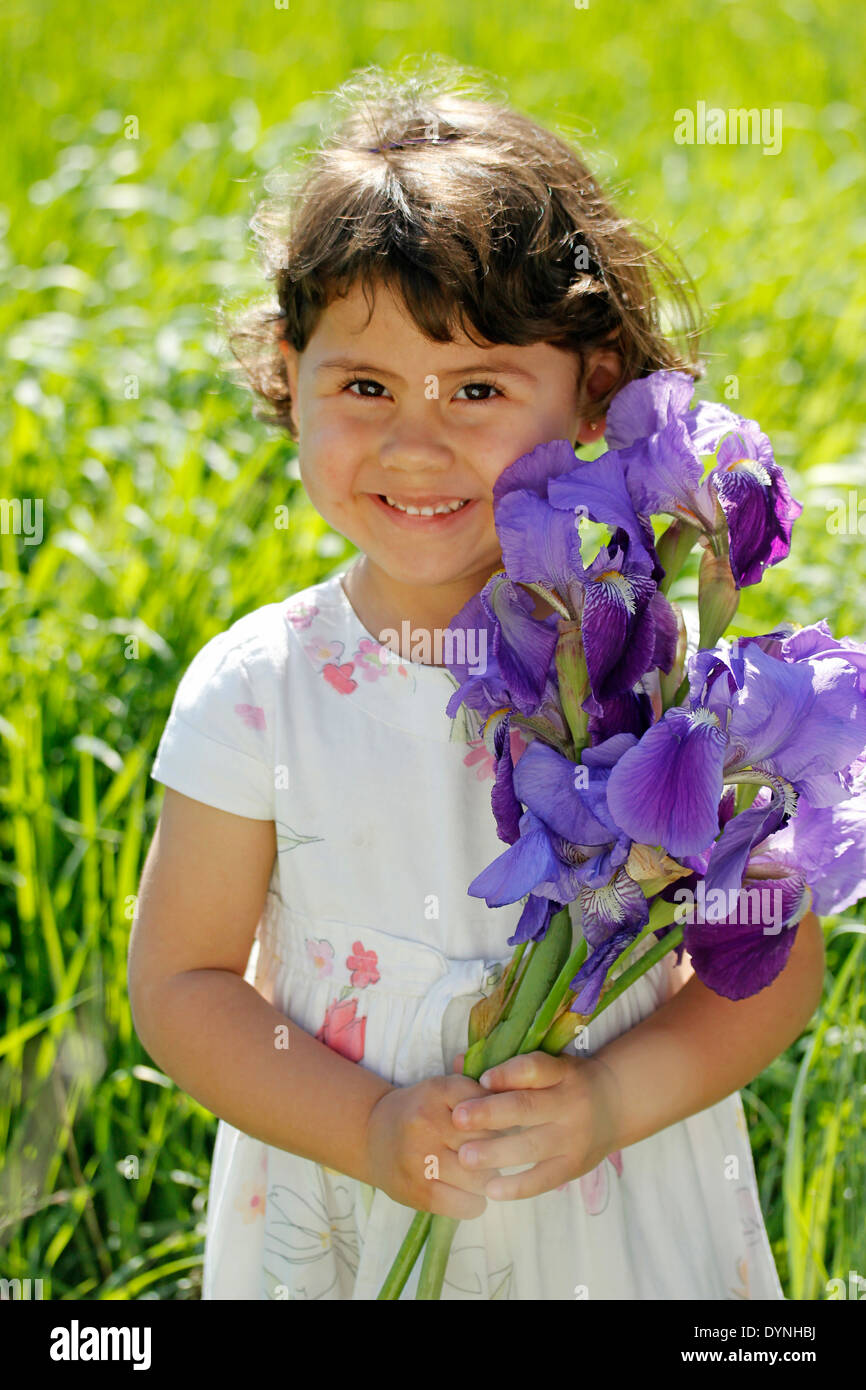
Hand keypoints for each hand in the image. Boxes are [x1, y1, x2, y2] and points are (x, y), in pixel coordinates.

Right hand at [363, 1075, 504, 1219]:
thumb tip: (516, 1093)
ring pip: (481, 1177)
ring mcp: (421, 1159)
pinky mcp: (418, 1192)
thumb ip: (477, 1089)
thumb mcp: (442, 1090)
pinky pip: (466, 1205)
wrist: (370, 1134)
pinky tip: (470, 1193)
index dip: (503, 1119)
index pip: (490, 1105)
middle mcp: (427, 1122)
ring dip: (489, 1179)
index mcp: (437, 1090)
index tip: (503, 1125)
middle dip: (500, 1150)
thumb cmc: (420, 1111)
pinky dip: (475, 1202)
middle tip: (499, 1153)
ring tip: (485, 1174)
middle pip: (488, 1142)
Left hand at [449, 1050, 620, 1200]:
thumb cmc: (564, 1082)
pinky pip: (544, 1179)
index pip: (534, 1069)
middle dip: (490, 1114)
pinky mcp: (574, 1166)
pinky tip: (491, 1190)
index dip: (507, 1074)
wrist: (615, 1105)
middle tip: (458, 1119)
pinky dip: (517, 1187)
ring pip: (532, 1146)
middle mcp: (570, 1103)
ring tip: (465, 1157)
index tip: (480, 1080)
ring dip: (496, 1153)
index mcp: (561, 1072)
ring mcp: (573, 1137)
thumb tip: (458, 1063)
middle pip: (527, 1108)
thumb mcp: (546, 1065)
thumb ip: (504, 1065)